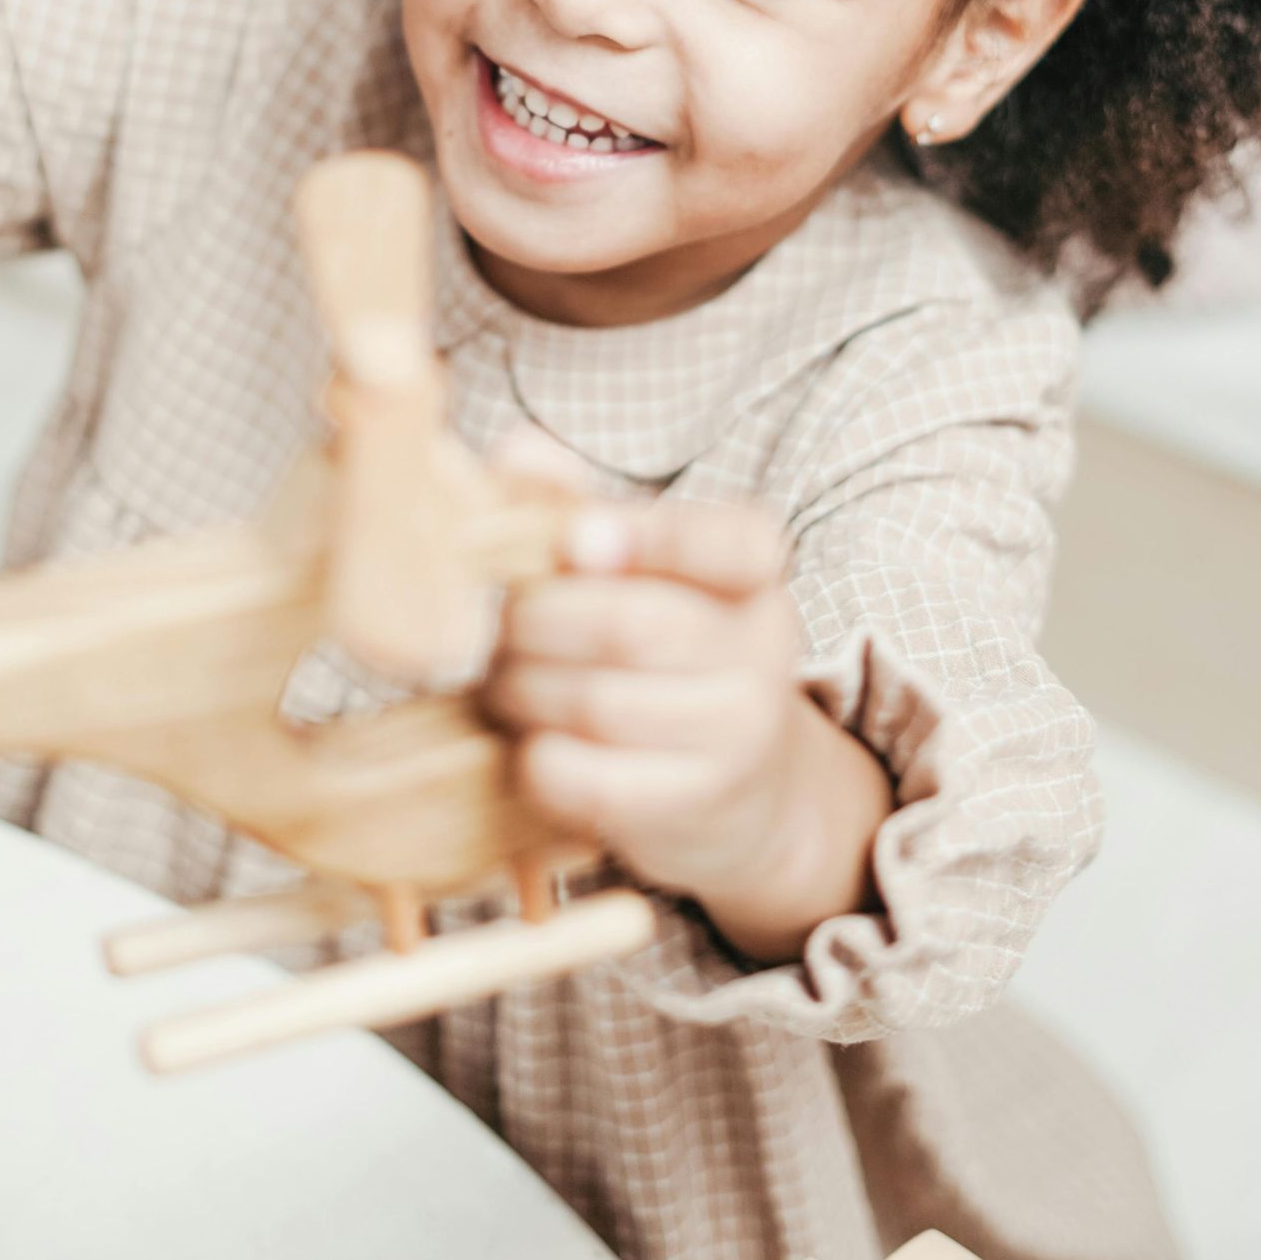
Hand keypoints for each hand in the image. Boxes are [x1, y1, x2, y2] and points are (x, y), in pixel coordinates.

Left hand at [487, 497, 892, 960]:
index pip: (726, 541)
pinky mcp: (695, 807)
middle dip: (532, 623)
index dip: (650, 537)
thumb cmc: (668, 653)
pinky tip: (529, 744)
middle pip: (626, 624)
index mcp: (754, 569)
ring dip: (519, 690)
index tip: (578, 541)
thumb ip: (579, 503)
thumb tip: (517, 453)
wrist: (747, 789)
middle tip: (496, 628)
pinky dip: (533, 759)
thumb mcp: (645, 570)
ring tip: (503, 684)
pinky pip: (583, 779)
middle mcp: (763, 647)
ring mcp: (738, 734)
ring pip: (594, 703)